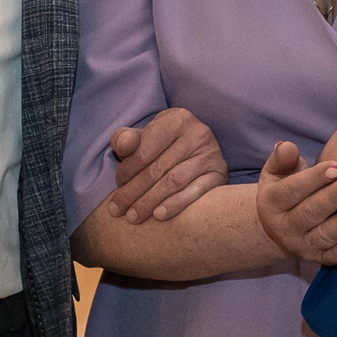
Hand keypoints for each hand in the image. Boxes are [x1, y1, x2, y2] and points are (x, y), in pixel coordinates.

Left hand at [106, 109, 227, 222]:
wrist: (195, 152)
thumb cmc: (161, 145)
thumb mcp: (142, 138)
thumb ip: (126, 139)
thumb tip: (123, 145)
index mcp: (177, 119)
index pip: (145, 150)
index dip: (127, 171)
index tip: (116, 186)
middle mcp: (198, 133)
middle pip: (159, 168)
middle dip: (134, 192)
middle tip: (118, 209)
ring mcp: (211, 154)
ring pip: (174, 181)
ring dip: (150, 201)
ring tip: (134, 217)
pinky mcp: (220, 173)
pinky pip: (196, 192)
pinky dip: (176, 204)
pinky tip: (159, 216)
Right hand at [257, 141, 336, 265]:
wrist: (277, 227)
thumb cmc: (284, 190)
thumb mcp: (276, 173)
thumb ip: (282, 159)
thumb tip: (286, 145)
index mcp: (272, 203)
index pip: (292, 190)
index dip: (315, 178)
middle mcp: (285, 227)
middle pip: (309, 213)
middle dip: (334, 198)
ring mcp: (301, 245)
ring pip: (323, 236)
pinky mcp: (317, 258)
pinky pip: (333, 256)